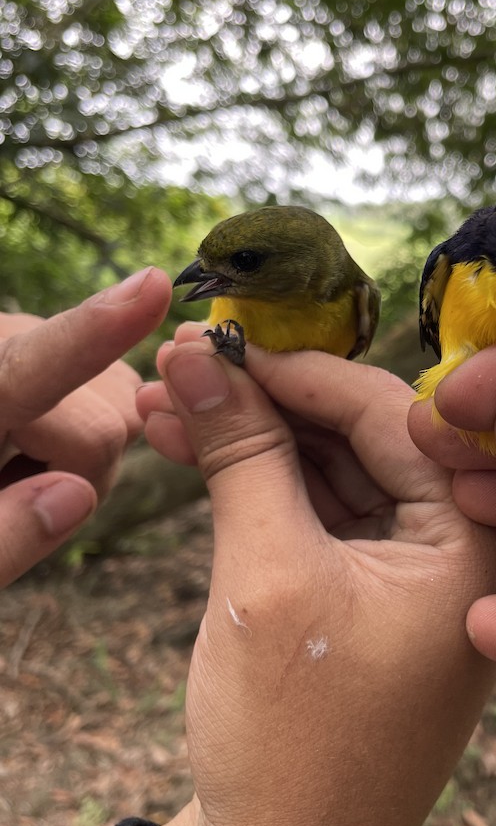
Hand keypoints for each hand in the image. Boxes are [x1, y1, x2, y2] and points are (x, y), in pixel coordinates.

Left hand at [0, 269, 171, 584]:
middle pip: (103, 423)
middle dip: (78, 472)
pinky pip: (115, 386)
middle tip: (14, 496)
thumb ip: (3, 539)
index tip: (151, 286)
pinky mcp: (47, 337)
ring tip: (14, 469)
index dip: (93, 334)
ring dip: (85, 450)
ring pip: (120, 403)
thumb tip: (76, 493)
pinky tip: (35, 442)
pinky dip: (90, 424)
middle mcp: (1, 345)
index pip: (35, 370)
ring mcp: (23, 332)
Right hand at [135, 331, 495, 825]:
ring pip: (339, 471)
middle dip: (271, 403)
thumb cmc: (295, 742)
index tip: (226, 339)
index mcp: (487, 544)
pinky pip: (327, 514)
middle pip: (370, 437)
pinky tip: (196, 450)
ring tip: (165, 406)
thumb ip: (241, 454)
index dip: (307, 372)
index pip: (403, 417)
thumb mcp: (266, 576)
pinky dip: (265, 485)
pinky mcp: (380, 595)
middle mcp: (474, 550)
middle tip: (185, 366)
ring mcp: (425, 574)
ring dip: (256, 439)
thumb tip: (201, 355)